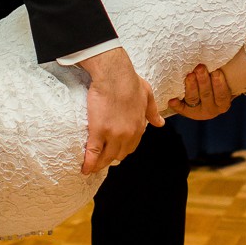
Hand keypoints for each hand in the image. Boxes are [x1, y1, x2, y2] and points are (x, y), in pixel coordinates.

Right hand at [79, 48, 162, 174]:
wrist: (115, 75)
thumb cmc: (130, 82)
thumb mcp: (148, 95)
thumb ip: (153, 112)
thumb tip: (160, 123)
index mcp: (138, 127)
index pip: (131, 146)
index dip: (122, 150)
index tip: (116, 151)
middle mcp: (127, 135)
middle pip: (119, 154)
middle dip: (111, 157)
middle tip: (102, 159)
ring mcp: (113, 134)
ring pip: (106, 157)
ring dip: (99, 164)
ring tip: (91, 167)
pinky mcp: (98, 131)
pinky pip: (93, 153)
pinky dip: (89, 163)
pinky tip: (85, 169)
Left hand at [166, 64, 233, 121]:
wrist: (205, 99)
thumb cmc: (215, 84)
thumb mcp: (221, 82)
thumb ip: (220, 73)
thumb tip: (219, 58)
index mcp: (222, 103)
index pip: (222, 94)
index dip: (219, 84)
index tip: (216, 72)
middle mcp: (211, 109)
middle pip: (206, 95)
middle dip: (203, 81)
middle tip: (200, 68)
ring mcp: (197, 111)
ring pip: (193, 99)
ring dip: (191, 87)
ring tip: (189, 75)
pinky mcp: (184, 111)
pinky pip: (180, 109)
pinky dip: (176, 105)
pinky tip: (172, 100)